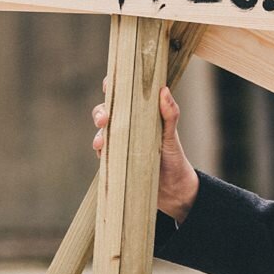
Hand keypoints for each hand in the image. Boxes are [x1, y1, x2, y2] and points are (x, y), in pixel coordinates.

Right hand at [92, 78, 199, 223]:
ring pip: (102, 133)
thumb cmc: (174, 158)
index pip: (123, 96)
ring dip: (99, 134)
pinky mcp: (115, 161)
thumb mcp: (171, 136)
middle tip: (104, 119)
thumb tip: (164, 90)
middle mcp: (127, 126)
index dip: (113, 87)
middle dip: (100, 112)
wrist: (174, 189)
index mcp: (140, 114)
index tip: (108, 84)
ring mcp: (119, 143)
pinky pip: (103, 153)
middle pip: (106, 112)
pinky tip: (102, 152)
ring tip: (102, 141)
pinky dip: (100, 152)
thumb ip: (169, 115)